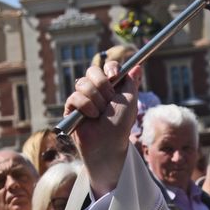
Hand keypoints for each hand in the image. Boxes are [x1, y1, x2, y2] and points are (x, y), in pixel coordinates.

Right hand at [63, 62, 141, 196]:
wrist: (109, 142)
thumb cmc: (121, 124)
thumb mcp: (130, 100)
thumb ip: (131, 81)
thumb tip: (137, 67)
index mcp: (110, 87)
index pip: (106, 67)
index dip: (110, 68)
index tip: (115, 75)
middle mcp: (96, 90)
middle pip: (92, 70)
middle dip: (102, 84)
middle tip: (109, 99)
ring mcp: (83, 98)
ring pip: (82, 83)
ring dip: (96, 99)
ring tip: (100, 113)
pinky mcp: (71, 108)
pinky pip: (75, 97)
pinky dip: (86, 107)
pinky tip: (91, 117)